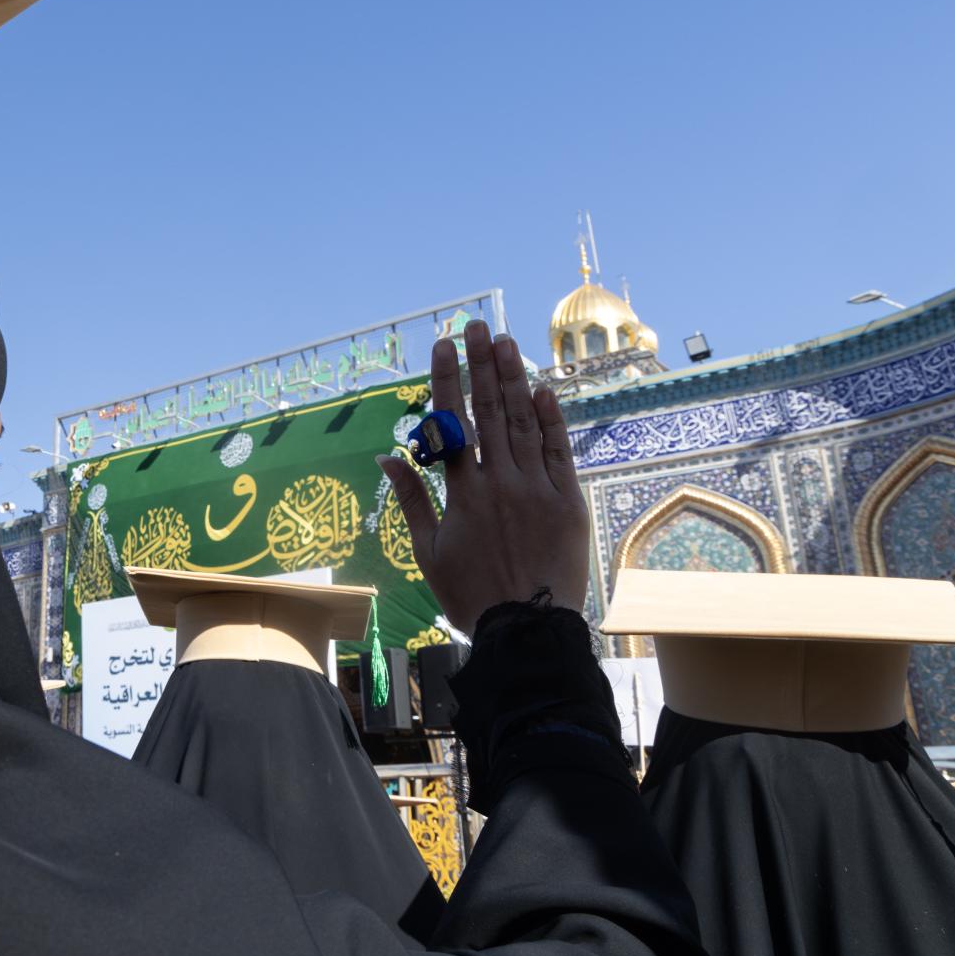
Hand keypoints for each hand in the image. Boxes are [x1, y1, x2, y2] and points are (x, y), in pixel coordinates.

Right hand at [375, 321, 588, 634]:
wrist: (527, 629)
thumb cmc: (470, 595)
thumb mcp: (427, 552)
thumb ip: (410, 499)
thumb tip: (386, 455)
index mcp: (462, 493)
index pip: (452, 422)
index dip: (447, 379)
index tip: (443, 345)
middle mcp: (500, 482)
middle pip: (490, 410)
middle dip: (482, 364)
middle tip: (479, 326)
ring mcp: (537, 489)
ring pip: (524, 422)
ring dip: (515, 379)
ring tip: (508, 343)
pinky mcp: (568, 502)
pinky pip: (558, 452)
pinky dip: (551, 420)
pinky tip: (542, 391)